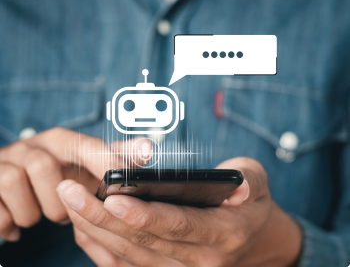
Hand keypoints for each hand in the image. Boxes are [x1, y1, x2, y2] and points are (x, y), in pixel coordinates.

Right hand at [0, 127, 133, 241]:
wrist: (12, 176)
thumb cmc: (58, 171)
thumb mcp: (86, 162)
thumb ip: (114, 155)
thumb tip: (147, 148)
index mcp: (60, 139)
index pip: (84, 145)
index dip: (102, 163)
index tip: (120, 185)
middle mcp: (30, 146)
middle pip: (43, 166)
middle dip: (57, 198)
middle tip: (66, 212)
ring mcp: (3, 163)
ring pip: (13, 183)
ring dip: (34, 211)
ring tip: (44, 214)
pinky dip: (8, 222)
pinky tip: (18, 225)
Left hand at [57, 157, 301, 266]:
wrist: (251, 238)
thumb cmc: (249, 204)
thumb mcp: (257, 183)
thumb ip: (248, 180)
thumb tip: (237, 185)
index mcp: (224, 234)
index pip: (179, 226)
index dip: (145, 215)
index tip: (113, 199)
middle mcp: (200, 261)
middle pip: (143, 242)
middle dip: (103, 216)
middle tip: (71, 190)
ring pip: (128, 256)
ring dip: (95, 229)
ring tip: (70, 201)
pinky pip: (125, 266)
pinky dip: (99, 246)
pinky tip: (82, 224)